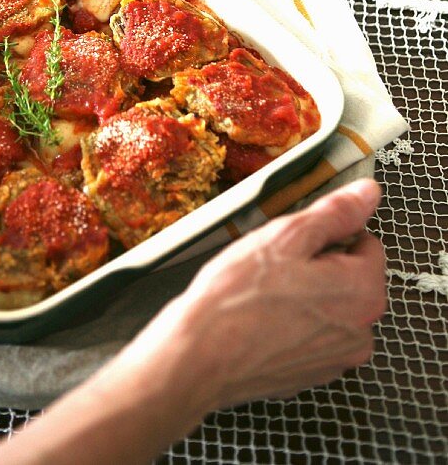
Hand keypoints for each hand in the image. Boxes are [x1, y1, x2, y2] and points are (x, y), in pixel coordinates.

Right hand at [121, 178, 385, 423]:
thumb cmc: (240, 295)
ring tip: (265, 294)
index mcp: (364, 292)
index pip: (366, 243)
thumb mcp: (288, 236)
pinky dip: (293, 325)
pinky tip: (262, 319)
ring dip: (306, 296)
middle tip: (276, 266)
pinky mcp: (311, 375)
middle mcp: (361, 331)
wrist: (201, 356)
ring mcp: (336, 359)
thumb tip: (368, 193)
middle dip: (318, 265)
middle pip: (349, 277)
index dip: (328, 234)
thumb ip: (335, 212)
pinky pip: (311, 336)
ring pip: (329, 306)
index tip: (296, 242)